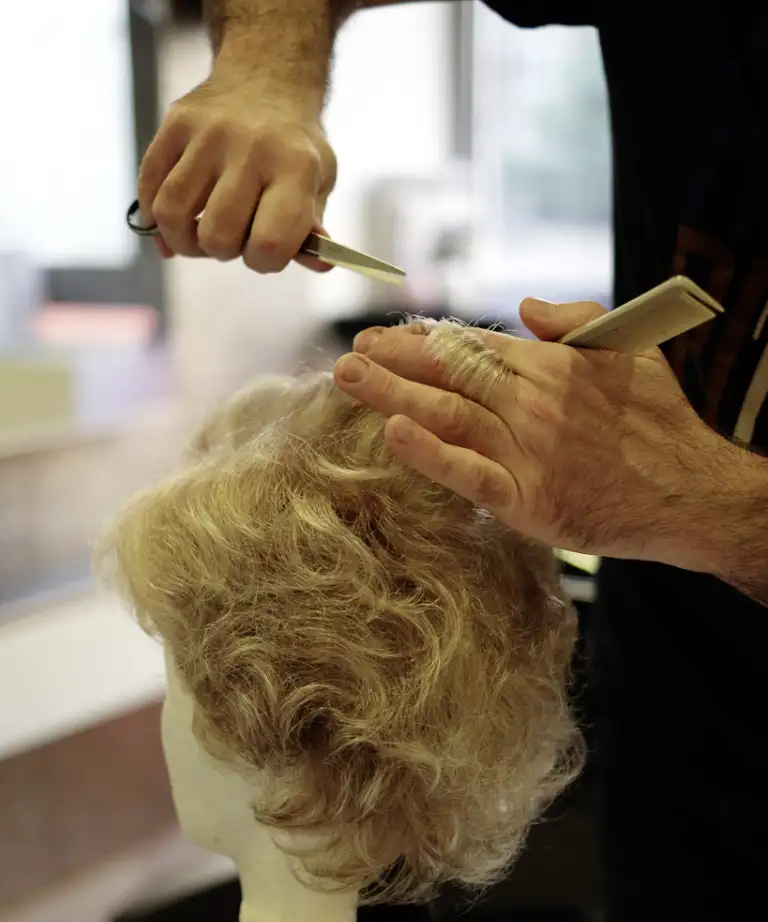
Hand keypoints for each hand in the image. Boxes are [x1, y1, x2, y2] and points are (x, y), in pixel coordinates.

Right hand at [136, 72, 336, 270]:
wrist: (267, 79)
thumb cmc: (294, 148)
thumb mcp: (319, 183)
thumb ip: (312, 229)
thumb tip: (321, 265)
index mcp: (295, 167)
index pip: (269, 243)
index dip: (263, 261)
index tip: (263, 250)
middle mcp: (251, 147)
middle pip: (216, 235)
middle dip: (221, 251)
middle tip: (231, 236)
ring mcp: (208, 133)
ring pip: (172, 213)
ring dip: (182, 240)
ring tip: (197, 235)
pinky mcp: (176, 122)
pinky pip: (148, 185)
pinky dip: (153, 216)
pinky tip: (169, 224)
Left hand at [333, 298, 742, 569]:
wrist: (688, 493)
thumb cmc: (660, 424)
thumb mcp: (628, 351)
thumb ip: (575, 322)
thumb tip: (526, 306)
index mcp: (550, 365)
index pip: (471, 346)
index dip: (421, 341)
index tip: (381, 338)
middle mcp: (532, 402)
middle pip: (449, 374)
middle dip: (394, 361)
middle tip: (348, 354)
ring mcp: (527, 451)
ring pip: (449, 415)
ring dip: (394, 394)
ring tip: (349, 379)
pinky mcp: (527, 499)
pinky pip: (471, 474)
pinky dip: (432, 455)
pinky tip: (397, 435)